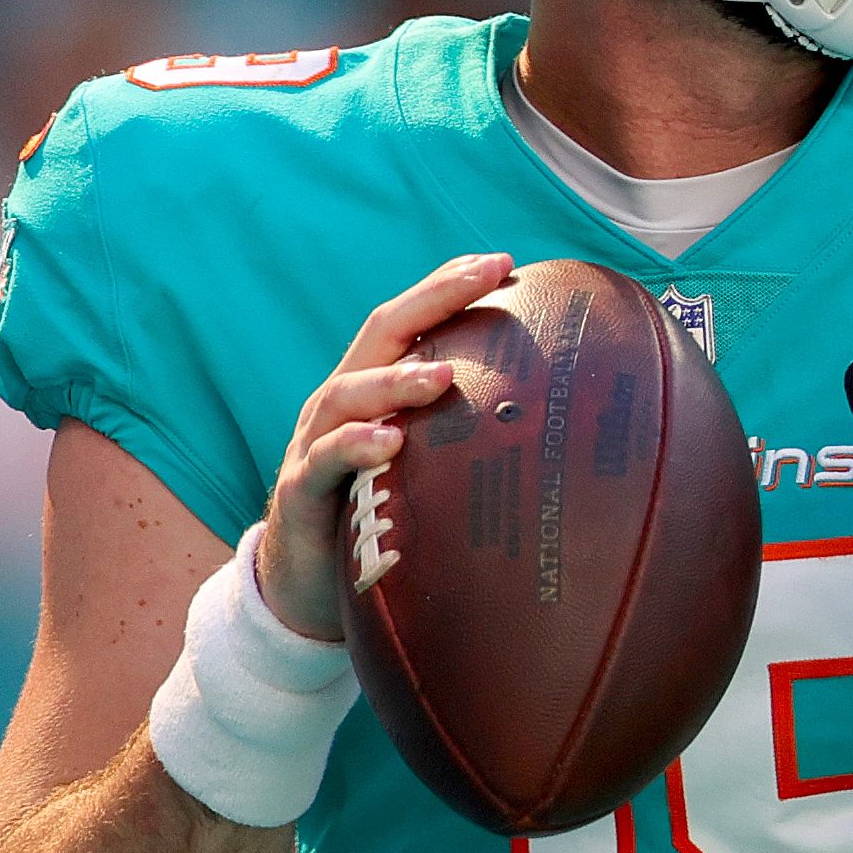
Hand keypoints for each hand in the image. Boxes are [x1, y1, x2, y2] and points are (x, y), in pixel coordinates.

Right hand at [256, 252, 513, 640]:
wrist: (306, 590)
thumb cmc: (378, 518)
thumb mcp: (425, 469)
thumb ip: (463, 438)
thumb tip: (551, 424)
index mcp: (373, 390)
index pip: (411, 323)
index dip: (449, 287)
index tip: (504, 262)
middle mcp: (340, 405)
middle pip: (380, 334)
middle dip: (432, 299)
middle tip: (484, 277)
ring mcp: (313, 445)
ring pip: (347, 393)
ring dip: (396, 379)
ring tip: (442, 375)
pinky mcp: (301, 494)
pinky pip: (323, 462)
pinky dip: (353, 447)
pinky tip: (389, 442)